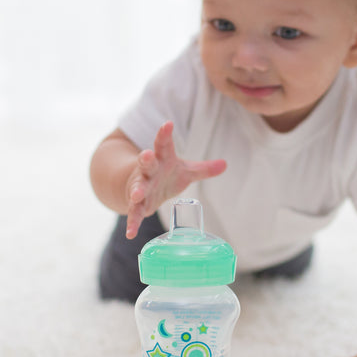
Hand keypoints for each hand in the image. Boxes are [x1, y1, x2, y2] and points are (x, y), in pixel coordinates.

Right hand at [125, 121, 225, 238]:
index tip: (168, 124)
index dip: (164, 133)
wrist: (137, 186)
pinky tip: (130, 233)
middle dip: (145, 158)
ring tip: (136, 194)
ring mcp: (141, 186)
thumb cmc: (164, 175)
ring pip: (137, 187)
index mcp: (162, 158)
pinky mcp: (137, 204)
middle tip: (146, 154)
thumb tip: (226, 164)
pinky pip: (134, 212)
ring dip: (137, 190)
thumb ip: (204, 169)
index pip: (163, 143)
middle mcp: (149, 171)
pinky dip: (132, 222)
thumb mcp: (186, 171)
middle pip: (146, 162)